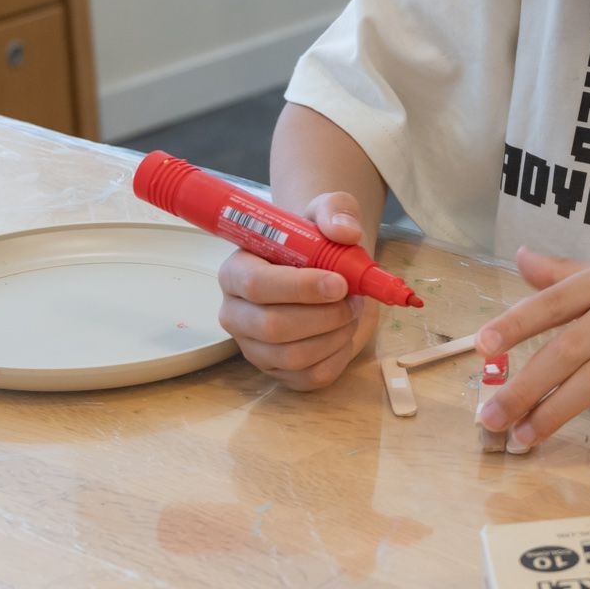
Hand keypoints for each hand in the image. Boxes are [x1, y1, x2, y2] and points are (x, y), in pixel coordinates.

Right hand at [216, 191, 373, 389]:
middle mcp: (236, 313)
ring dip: (335, 335)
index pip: (256, 285)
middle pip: (272, 327)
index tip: (339, 283)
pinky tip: (344, 333)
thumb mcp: (326, 213)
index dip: (300, 287)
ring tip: (351, 312)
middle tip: (354, 300)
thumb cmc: (316, 243)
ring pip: (292, 356)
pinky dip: (338, 356)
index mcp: (235, 271)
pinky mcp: (278, 373)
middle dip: (324, 316)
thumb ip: (335, 211)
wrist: (326, 272)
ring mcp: (254, 348)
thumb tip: (345, 232)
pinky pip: (310, 377)